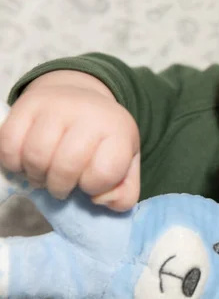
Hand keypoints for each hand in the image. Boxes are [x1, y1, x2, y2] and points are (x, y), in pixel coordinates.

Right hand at [0, 71, 139, 210]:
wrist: (81, 98)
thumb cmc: (102, 139)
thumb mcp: (126, 164)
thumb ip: (124, 192)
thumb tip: (100, 200)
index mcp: (118, 130)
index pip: (105, 172)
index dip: (94, 187)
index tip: (90, 182)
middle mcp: (89, 113)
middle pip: (66, 166)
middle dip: (60, 187)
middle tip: (61, 187)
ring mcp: (57, 105)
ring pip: (36, 156)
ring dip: (36, 176)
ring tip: (44, 175)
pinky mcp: (28, 103)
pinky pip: (9, 143)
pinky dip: (13, 162)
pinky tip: (25, 163)